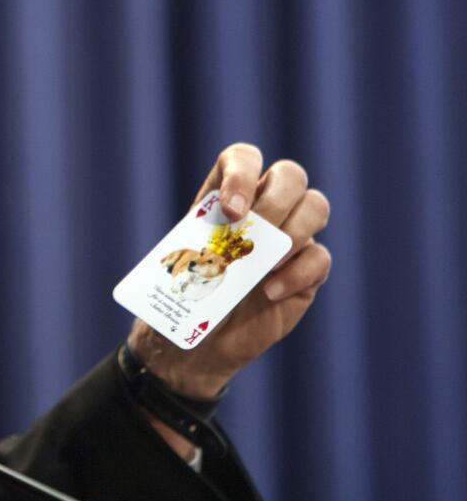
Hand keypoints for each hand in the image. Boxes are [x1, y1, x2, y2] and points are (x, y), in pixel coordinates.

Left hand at [126, 143, 330, 398]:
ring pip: (315, 206)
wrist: (198, 342)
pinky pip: (319, 257)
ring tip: (263, 264)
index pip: (244, 159)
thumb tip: (215, 244)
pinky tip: (269, 292)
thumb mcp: (180, 263)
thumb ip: (199, 245)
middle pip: (290, 175)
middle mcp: (264, 208)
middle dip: (275, 201)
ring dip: (293, 232)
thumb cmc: (185, 295)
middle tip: (253, 234)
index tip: (230, 211)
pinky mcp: (308, 270)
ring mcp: (291, 237)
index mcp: (226, 196)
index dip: (242, 174)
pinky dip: (296, 273)